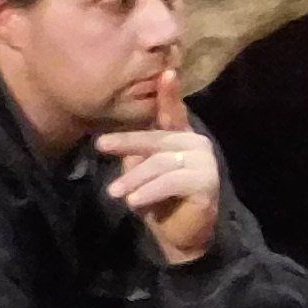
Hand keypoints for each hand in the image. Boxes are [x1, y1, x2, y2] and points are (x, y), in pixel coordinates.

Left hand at [95, 72, 224, 264]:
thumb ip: (136, 152)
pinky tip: (133, 202)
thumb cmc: (159, 199)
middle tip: (100, 145)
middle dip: (127, 142)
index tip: (166, 72)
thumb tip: (112, 139)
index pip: (173, 112)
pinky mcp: (206, 183)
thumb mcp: (142, 171)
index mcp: (182, 136)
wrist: (180, 235)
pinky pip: (171, 182)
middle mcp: (197, 144)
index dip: (170, 93)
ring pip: (161, 163)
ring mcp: (205, 163)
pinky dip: (149, 192)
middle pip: (158, 138)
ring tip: (114, 193)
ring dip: (134, 179)